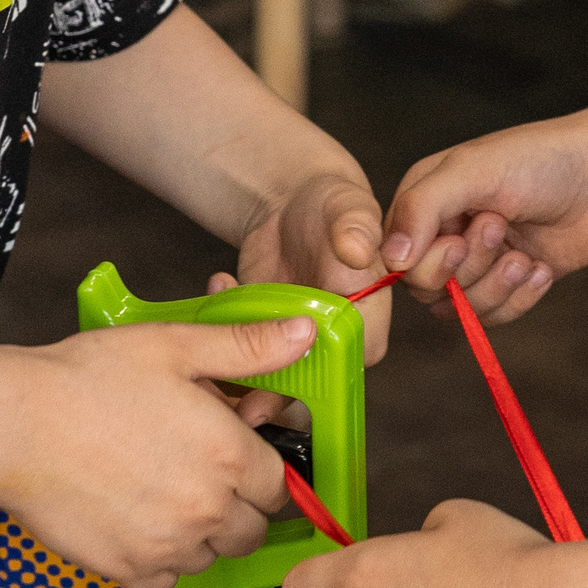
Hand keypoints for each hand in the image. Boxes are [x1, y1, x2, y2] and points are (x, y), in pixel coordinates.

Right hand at [1, 316, 317, 587]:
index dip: (261, 472)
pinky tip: (135, 519)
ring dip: (199, 535)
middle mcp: (206, 509)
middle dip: (237, 507)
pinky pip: (166, 580)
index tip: (240, 462)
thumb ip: (248, 347)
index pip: (280, 487)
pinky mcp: (128, 570)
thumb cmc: (85, 381)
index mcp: (228, 455)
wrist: (14, 425)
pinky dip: (159, 559)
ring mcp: (168, 546)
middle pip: (252, 530)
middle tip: (198, 475)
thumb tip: (303, 335)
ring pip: (210, 557)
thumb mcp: (174, 346)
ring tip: (161, 491)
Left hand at [204, 162, 391, 361]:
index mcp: (366, 327)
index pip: (345, 366)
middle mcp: (330, 343)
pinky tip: (222, 284)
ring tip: (225, 294)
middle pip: (300, 382)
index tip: (283, 335)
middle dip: (265, 371)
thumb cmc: (334, 208)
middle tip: (239, 342)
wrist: (297, 204)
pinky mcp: (263, 336)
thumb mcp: (351, 209)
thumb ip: (358, 229)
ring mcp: (293, 343)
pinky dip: (221, 323)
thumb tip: (358, 250)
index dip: (313, 363)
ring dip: (235, 345)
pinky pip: (237, 348)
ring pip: (264, 374)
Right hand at [380, 110, 587, 325]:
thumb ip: (423, 208)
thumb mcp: (472, 172)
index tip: (459, 240)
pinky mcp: (511, 281)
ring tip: (526, 257)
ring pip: (462, 308)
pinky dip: (520, 297)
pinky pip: (496, 315)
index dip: (428, 262)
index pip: (398, 257)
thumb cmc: (539, 161)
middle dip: (469, 269)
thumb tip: (391, 258)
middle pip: (428, 287)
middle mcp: (446, 231)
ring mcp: (480, 260)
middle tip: (501, 230)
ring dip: (496, 287)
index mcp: (425, 200)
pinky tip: (542, 269)